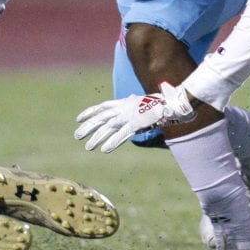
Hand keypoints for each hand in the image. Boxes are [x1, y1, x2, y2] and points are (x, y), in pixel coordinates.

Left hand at [74, 82, 195, 152]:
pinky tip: (105, 150)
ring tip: (88, 147)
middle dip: (88, 127)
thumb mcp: (143, 103)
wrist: (173, 101)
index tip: (79, 119)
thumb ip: (135, 105)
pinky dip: (113, 141)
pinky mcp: (137, 123)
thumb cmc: (160, 103)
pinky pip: (122, 134)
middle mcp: (124, 108)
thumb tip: (130, 100)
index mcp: (125, 102)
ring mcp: (130, 115)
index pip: (103, 106)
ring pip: (109, 127)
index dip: (90, 112)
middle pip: (102, 118)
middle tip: (77, 136)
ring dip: (98, 138)